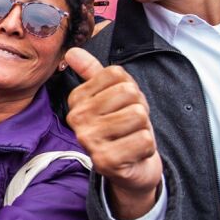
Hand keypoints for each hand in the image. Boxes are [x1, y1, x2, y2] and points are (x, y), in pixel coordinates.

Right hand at [65, 48, 161, 219]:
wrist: (130, 169)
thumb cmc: (122, 127)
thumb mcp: (110, 95)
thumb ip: (93, 71)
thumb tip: (72, 51)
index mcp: (77, 99)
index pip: (116, 74)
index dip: (129, 89)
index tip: (121, 106)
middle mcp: (77, 119)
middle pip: (129, 93)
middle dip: (139, 108)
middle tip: (129, 124)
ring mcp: (88, 141)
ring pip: (138, 115)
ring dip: (143, 128)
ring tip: (131, 137)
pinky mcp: (105, 162)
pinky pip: (144, 140)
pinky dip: (147, 147)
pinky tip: (134, 153)